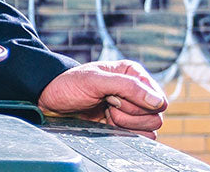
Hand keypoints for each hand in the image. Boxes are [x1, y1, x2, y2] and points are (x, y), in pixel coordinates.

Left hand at [36, 59, 166, 138]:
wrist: (51, 100)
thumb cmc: (70, 84)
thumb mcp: (96, 81)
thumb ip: (128, 87)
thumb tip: (158, 102)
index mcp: (133, 73)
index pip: (158, 99)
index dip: (138, 103)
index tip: (114, 97)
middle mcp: (136, 90)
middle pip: (155, 116)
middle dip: (128, 114)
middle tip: (107, 104)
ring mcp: (131, 109)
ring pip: (150, 128)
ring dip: (124, 123)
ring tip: (105, 112)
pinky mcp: (124, 124)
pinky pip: (140, 137)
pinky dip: (123, 133)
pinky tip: (106, 122)